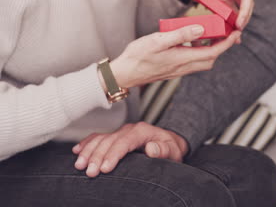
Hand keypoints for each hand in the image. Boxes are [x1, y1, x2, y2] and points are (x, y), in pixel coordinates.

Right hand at [72, 122, 187, 177]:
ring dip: (88, 151)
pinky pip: (98, 137)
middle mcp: (129, 129)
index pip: (124, 142)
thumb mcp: (172, 150)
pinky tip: (77, 151)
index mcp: (142, 131)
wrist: (169, 142)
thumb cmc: (171, 148)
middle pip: (109, 141)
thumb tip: (151, 148)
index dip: (113, 155)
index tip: (104, 168)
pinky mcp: (115, 136)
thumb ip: (163, 149)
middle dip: (97, 156)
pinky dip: (87, 143)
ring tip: (79, 165)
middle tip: (89, 172)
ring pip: (100, 139)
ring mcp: (121, 132)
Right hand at [107, 24, 240, 88]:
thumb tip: (201, 29)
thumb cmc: (138, 56)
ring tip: (208, 35)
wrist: (124, 74)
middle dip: (221, 47)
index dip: (226, 43)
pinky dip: (197, 52)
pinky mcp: (173, 70)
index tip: (235, 34)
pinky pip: (192, 62)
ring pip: (202, 61)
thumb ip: (181, 34)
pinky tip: (190, 42)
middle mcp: (183, 67)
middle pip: (210, 59)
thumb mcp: (158, 40)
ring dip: (209, 50)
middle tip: (225, 33)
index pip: (212, 52)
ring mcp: (179, 70)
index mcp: (182, 58)